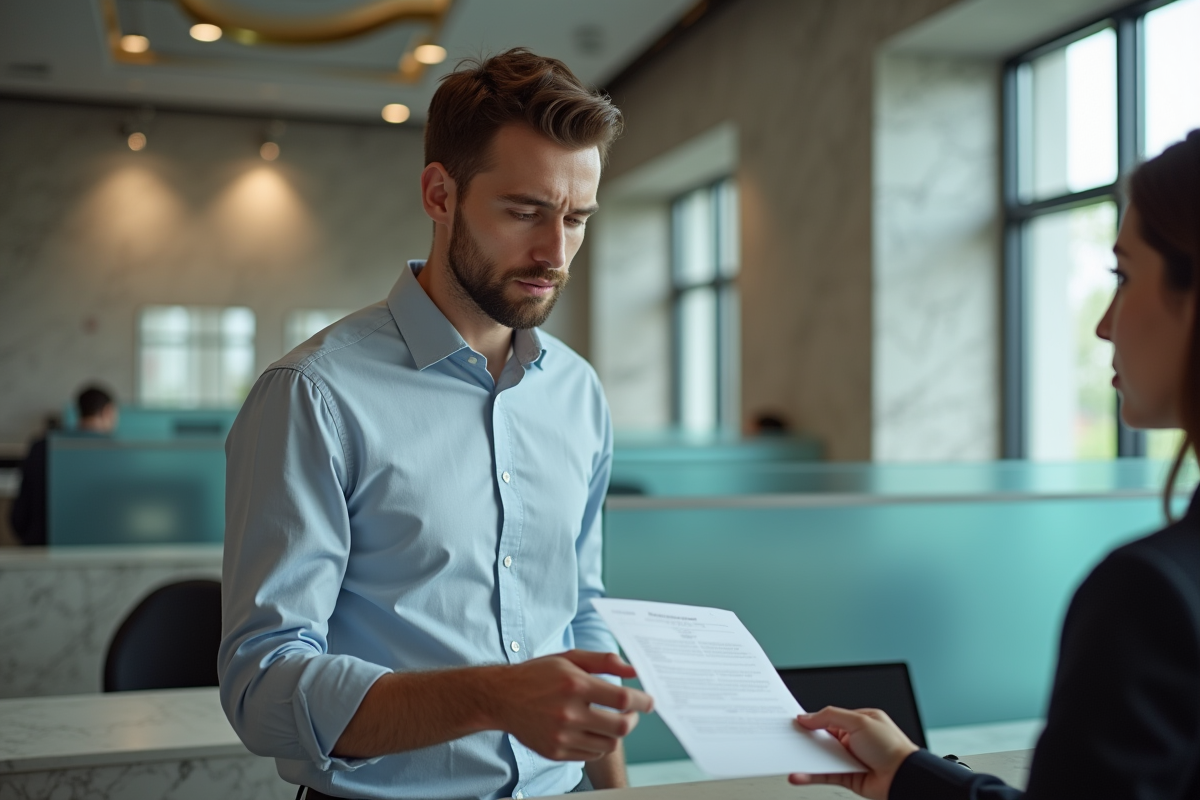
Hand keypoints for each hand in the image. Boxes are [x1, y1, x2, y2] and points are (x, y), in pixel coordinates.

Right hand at [484, 650, 654, 761]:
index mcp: (575, 686)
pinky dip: (597, 744)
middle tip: (631, 714)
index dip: (643, 702)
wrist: (501, 698)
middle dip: (633, 720)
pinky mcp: (555, 752)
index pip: (623, 700)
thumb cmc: (537, 674)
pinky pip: (591, 755)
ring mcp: (561, 737)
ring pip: (608, 745)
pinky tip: (591, 730)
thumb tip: (633, 671)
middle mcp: (569, 713)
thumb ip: (603, 661)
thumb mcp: (569, 658)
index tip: (649, 702)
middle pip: (620, 728)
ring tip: (609, 720)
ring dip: (616, 733)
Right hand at [787, 707, 918, 799]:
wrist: (905, 777)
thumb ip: (830, 717)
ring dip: (804, 760)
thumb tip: (806, 717)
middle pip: (821, 738)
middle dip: (804, 740)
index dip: (811, 721)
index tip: (793, 722)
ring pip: (820, 758)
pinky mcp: (846, 777)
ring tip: (788, 759)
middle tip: (786, 740)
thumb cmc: (891, 746)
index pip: (828, 718)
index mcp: (857, 721)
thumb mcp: (859, 721)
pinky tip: (799, 775)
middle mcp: (853, 740)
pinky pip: (824, 774)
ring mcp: (849, 759)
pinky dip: (810, 775)